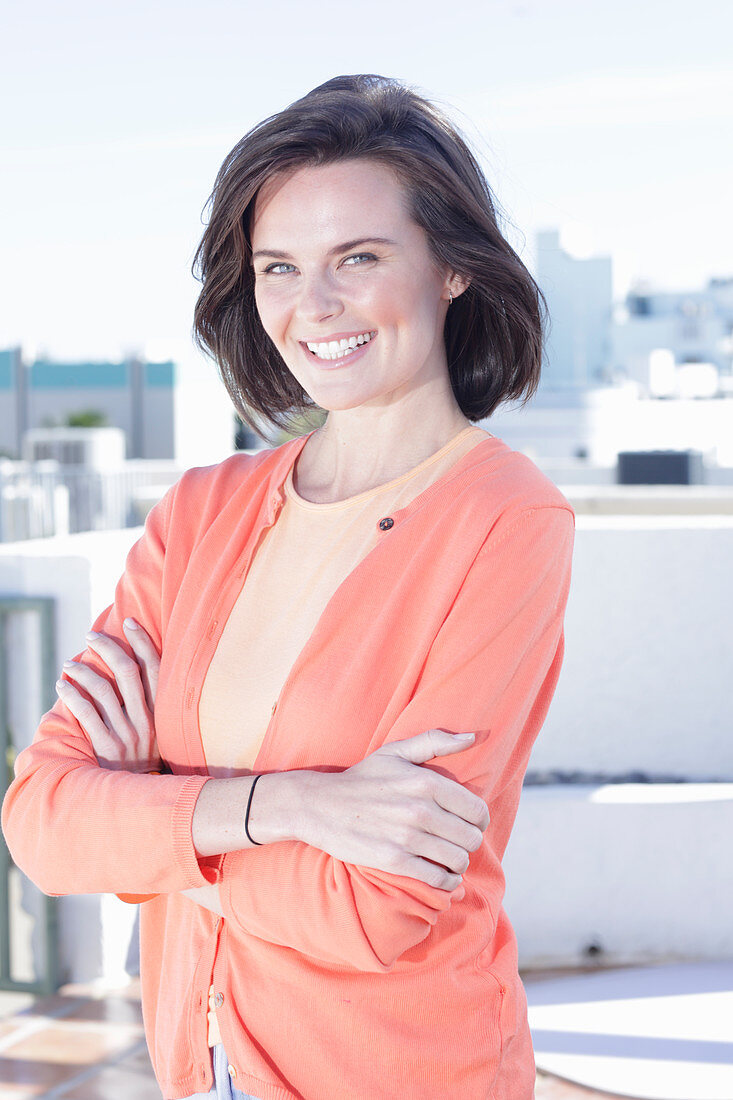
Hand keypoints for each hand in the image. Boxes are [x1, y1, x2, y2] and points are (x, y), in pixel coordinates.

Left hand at [55, 619, 161, 771]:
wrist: (140, 793)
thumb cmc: (146, 756)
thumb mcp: (159, 729)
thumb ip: (150, 703)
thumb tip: (131, 668)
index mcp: (163, 711)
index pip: (155, 667)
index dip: (143, 641)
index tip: (129, 622)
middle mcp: (147, 719)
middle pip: (127, 672)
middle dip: (108, 647)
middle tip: (91, 636)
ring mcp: (128, 734)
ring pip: (102, 690)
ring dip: (82, 672)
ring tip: (68, 664)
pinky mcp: (107, 747)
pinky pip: (86, 713)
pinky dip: (72, 695)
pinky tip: (62, 686)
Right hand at [290, 729, 489, 890]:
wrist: (321, 806)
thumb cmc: (363, 778)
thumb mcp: (396, 752)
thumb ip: (436, 741)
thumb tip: (472, 738)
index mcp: (426, 782)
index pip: (477, 811)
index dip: (479, 821)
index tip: (469, 824)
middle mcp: (420, 809)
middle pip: (471, 838)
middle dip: (469, 842)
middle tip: (457, 842)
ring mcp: (407, 837)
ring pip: (458, 860)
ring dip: (458, 863)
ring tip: (450, 860)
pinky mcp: (394, 861)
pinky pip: (438, 879)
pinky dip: (446, 882)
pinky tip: (442, 876)